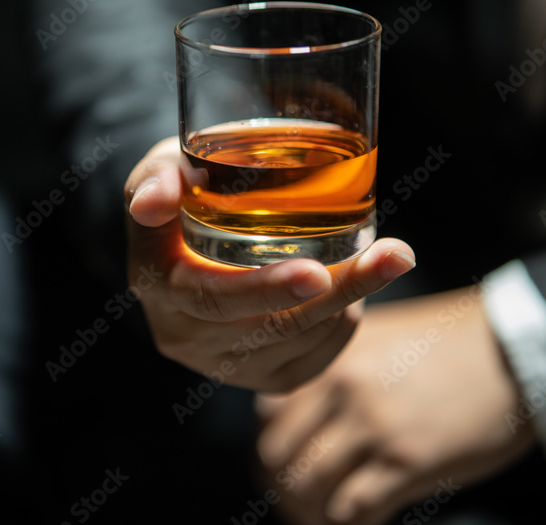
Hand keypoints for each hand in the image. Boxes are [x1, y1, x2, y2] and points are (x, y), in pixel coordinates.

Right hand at [124, 137, 416, 392]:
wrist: (184, 242)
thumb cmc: (183, 189)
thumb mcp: (162, 168)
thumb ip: (157, 178)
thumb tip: (155, 201)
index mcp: (157, 285)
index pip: (211, 298)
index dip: (265, 289)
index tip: (315, 271)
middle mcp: (185, 336)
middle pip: (271, 327)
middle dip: (339, 292)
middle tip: (390, 257)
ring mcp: (223, 364)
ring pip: (301, 341)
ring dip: (352, 300)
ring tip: (385, 256)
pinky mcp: (261, 378)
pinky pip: (315, 359)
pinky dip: (344, 322)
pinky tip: (356, 289)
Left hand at [255, 288, 537, 523]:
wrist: (513, 348)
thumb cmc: (449, 342)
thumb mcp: (376, 337)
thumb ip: (334, 368)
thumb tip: (300, 407)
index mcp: (329, 359)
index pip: (267, 415)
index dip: (275, 445)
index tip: (290, 463)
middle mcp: (340, 390)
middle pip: (278, 455)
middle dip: (285, 483)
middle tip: (304, 498)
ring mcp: (372, 426)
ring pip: (308, 486)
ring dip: (314, 509)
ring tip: (330, 515)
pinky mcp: (406, 461)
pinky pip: (353, 508)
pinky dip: (351, 520)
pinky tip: (366, 516)